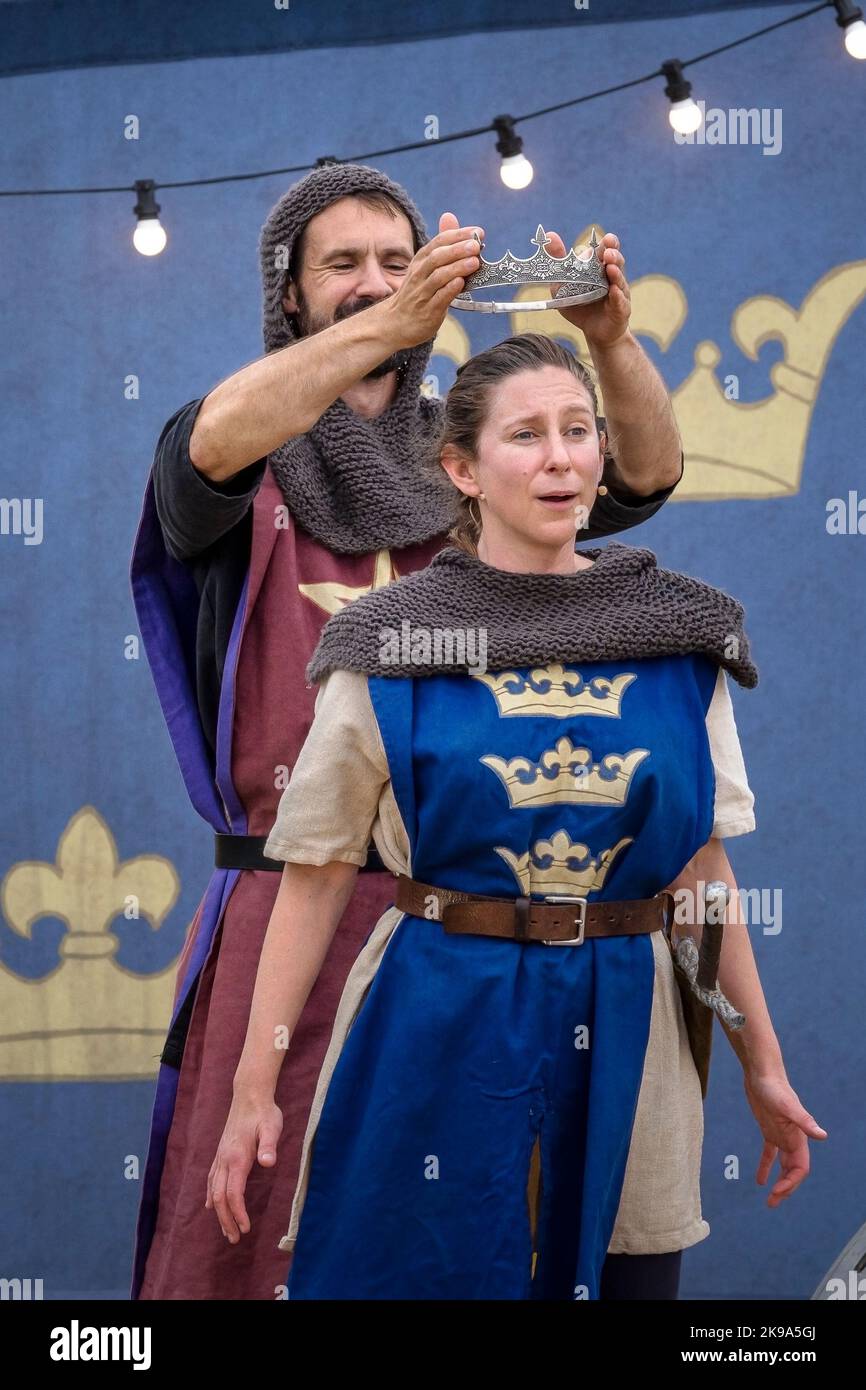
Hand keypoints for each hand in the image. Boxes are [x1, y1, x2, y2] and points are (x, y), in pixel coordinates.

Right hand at [205, 1092, 283, 1242]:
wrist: (249, 1094)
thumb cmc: (264, 1112)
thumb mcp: (272, 1126)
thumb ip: (270, 1145)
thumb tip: (268, 1163)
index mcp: (236, 1157)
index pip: (233, 1193)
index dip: (238, 1213)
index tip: (245, 1229)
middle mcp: (224, 1159)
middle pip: (220, 1197)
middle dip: (226, 1220)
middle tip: (234, 1239)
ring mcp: (220, 1156)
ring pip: (214, 1190)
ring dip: (219, 1212)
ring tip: (225, 1230)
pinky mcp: (221, 1153)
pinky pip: (211, 1180)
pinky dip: (211, 1196)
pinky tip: (210, 1205)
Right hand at [383, 211, 484, 348]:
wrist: (397, 322)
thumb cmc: (418, 291)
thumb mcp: (426, 265)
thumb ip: (442, 244)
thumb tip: (449, 216)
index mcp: (421, 260)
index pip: (439, 242)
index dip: (459, 235)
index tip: (478, 232)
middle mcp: (420, 273)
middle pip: (438, 257)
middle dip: (458, 249)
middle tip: (476, 245)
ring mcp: (423, 292)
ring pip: (439, 276)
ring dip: (457, 268)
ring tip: (475, 262)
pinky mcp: (428, 311)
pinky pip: (439, 298)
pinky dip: (450, 289)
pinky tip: (461, 283)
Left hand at [545, 229, 631, 347]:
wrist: (594, 332)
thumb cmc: (581, 306)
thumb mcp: (563, 284)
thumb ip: (558, 261)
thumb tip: (550, 234)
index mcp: (600, 268)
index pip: (605, 250)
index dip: (608, 243)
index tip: (606, 239)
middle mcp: (612, 277)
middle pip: (616, 261)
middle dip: (613, 254)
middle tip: (608, 252)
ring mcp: (619, 293)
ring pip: (620, 280)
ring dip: (616, 273)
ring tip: (611, 267)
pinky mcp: (621, 310)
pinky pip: (620, 302)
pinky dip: (617, 296)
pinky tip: (613, 291)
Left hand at [743, 1071, 827, 1207]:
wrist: (762, 1073)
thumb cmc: (774, 1087)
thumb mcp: (787, 1106)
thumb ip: (804, 1121)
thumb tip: (823, 1136)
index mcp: (798, 1138)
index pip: (800, 1169)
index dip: (791, 1182)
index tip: (776, 1191)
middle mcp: (792, 1139)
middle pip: (793, 1171)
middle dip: (785, 1189)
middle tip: (772, 1203)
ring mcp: (781, 1135)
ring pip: (784, 1166)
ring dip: (779, 1182)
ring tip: (769, 1200)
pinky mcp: (769, 1130)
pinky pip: (769, 1154)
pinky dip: (765, 1167)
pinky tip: (759, 1180)